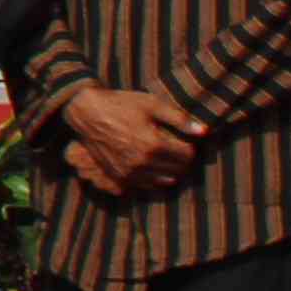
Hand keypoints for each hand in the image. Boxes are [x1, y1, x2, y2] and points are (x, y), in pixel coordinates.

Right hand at [56, 81, 198, 198]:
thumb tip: (204, 132)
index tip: (184, 139)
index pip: (188, 155)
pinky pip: (147, 186)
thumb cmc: (121, 104)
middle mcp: (144, 162)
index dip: (190, 146)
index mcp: (154, 144)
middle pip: (179, 169)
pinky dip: (155, 178)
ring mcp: (131, 172)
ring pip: (165, 180)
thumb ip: (179, 119)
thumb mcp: (151, 104)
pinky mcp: (120, 177)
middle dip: (182, 159)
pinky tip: (151, 165)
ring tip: (164, 156)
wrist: (87, 113)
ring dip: (170, 170)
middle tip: (176, 147)